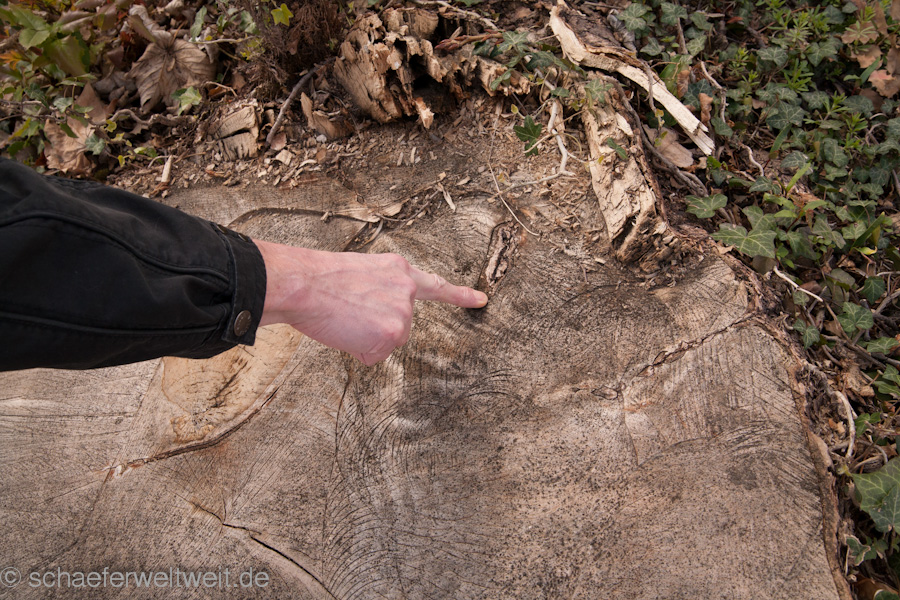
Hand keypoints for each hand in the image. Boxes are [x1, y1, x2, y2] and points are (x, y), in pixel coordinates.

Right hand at [254, 239, 487, 364]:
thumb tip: (376, 315)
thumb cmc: (318, 280)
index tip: (482, 300)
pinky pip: (373, 356)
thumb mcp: (358, 273)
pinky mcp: (393, 333)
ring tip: (343, 318)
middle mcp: (407, 290)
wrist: (303, 284)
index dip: (460, 295)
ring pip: (387, 342)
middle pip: (400, 327)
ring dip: (364, 338)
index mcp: (398, 270)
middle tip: (347, 313)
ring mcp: (403, 312)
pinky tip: (344, 331)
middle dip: (375, 328)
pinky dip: (357, 350)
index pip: (435, 285)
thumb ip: (379, 290)